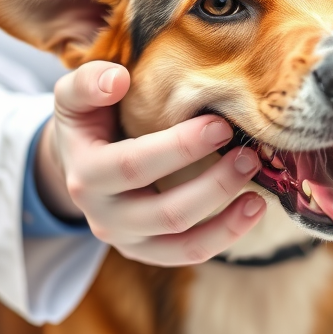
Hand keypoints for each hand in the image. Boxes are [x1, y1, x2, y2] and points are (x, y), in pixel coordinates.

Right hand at [35, 60, 266, 265]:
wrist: (78, 164)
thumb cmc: (89, 121)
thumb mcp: (74, 96)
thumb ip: (87, 82)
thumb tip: (118, 79)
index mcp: (86, 174)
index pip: (134, 166)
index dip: (179, 148)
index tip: (220, 125)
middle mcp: (104, 215)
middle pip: (165, 212)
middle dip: (214, 184)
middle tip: (249, 155)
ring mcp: (127, 239)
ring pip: (181, 241)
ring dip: (226, 219)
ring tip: (258, 190)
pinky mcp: (149, 252)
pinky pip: (189, 253)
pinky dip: (226, 236)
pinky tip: (254, 210)